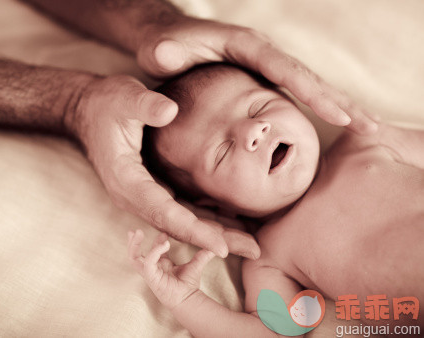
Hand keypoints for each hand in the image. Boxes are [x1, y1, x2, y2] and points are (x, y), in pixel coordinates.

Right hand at [70, 74, 259, 258]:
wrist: (88, 110)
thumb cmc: (106, 105)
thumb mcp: (123, 98)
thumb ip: (144, 105)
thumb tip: (170, 111)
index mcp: (126, 180)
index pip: (163, 213)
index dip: (193, 231)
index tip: (221, 247)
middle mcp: (134, 196)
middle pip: (177, 227)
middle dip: (214, 240)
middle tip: (252, 250)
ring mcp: (143, 195)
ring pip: (181, 222)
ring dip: (214, 233)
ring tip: (249, 242)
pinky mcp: (151, 190)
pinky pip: (181, 210)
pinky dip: (205, 218)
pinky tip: (230, 220)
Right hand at [128, 229, 214, 308]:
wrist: (189, 299)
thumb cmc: (189, 285)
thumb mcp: (196, 265)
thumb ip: (203, 255)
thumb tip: (217, 248)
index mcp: (161, 265)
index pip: (153, 251)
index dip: (157, 241)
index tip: (165, 233)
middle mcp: (153, 269)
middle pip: (135, 255)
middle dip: (133, 242)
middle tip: (135, 230)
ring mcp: (150, 274)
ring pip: (134, 258)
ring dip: (133, 245)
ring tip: (137, 232)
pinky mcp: (151, 278)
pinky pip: (147, 263)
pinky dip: (154, 252)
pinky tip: (165, 244)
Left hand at [136, 17, 378, 133]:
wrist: (166, 41)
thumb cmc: (165, 47)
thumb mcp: (162, 48)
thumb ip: (166, 51)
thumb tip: (164, 53)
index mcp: (246, 47)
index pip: (286, 70)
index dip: (312, 92)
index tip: (338, 115)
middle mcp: (264, 56)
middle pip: (310, 79)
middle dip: (341, 103)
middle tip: (373, 128)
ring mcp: (267, 68)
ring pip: (312, 87)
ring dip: (341, 107)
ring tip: (370, 130)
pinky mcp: (265, 80)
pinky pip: (299, 95)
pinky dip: (321, 110)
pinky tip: (338, 125)